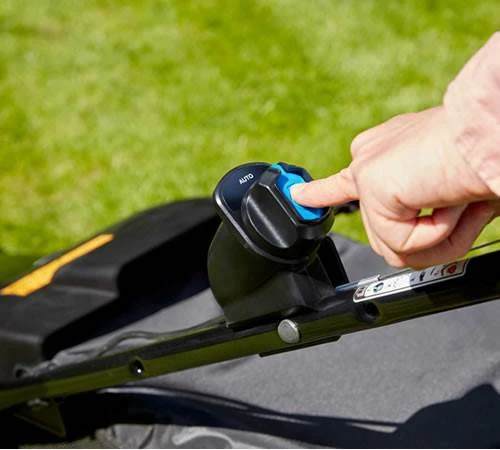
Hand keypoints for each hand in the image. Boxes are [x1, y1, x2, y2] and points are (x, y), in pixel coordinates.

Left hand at [292, 34, 499, 268]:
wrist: (496, 133)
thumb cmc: (485, 157)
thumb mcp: (452, 190)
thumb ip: (427, 215)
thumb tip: (422, 245)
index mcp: (388, 153)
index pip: (344, 181)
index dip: (323, 192)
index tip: (298, 193)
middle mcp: (371, 157)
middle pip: (383, 233)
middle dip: (429, 240)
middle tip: (462, 210)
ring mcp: (367, 171)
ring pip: (393, 247)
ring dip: (437, 241)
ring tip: (458, 206)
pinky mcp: (372, 185)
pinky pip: (403, 243)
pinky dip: (438, 236)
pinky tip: (448, 204)